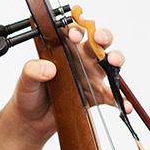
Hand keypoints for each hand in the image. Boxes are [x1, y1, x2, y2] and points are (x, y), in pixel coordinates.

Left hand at [8, 23, 126, 133]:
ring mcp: (89, 78)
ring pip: (110, 64)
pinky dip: (121, 100)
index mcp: (63, 51)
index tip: (74, 35)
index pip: (74, 33)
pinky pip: (112, 96)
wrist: (31, 120)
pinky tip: (124, 105)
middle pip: (97, 43)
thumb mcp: (25, 80)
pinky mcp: (95, 96)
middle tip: (99, 39)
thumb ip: (32, 70)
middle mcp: (79, 61)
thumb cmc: (29, 94)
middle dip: (103, 36)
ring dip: (116, 59)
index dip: (77, 29)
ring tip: (113, 62)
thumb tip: (48, 68)